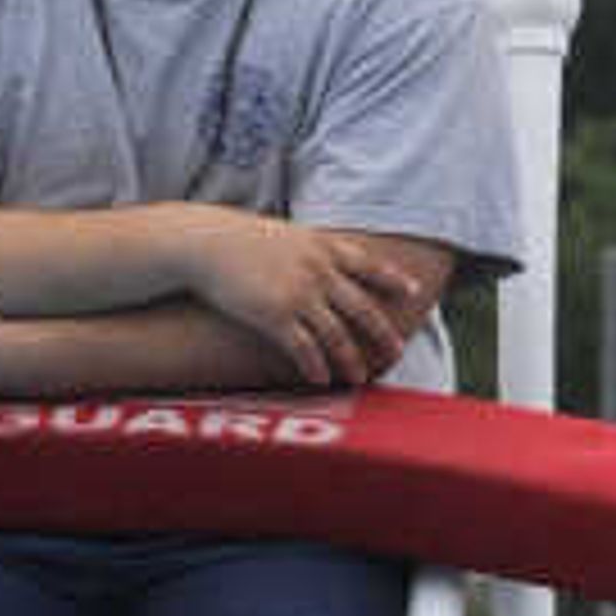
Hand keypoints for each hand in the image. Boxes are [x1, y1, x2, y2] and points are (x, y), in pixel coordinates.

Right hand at [191, 215, 436, 388]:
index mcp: (321, 247)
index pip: (367, 264)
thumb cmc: (239, 238)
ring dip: (350, 360)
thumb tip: (325, 257)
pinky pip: (304, 349)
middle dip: (382, 332)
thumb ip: (310, 248)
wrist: (203, 242)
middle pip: (362, 307)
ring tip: (359, 377)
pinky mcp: (275, 316)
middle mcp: (317, 271)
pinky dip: (316, 367)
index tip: (412, 290)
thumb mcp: (285, 235)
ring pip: (337, 335)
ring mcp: (298, 294)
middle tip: (398, 351)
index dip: (392, 279)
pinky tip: (322, 380)